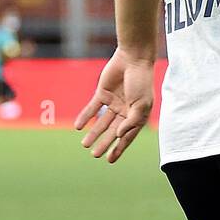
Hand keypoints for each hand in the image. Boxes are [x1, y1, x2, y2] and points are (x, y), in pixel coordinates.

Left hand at [74, 48, 154, 162]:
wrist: (133, 59)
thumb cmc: (141, 81)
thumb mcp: (141, 104)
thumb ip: (131, 121)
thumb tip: (118, 136)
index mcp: (137, 116)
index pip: (127, 136)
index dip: (119, 148)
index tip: (109, 160)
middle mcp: (125, 111)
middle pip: (112, 131)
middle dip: (104, 143)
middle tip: (94, 154)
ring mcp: (113, 102)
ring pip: (102, 122)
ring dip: (93, 133)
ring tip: (85, 144)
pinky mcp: (102, 93)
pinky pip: (93, 108)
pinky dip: (86, 117)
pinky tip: (78, 126)